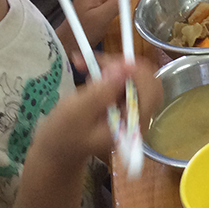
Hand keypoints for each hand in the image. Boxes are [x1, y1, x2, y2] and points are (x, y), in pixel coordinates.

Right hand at [29, 58, 162, 171]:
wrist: (58, 146)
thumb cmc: (63, 134)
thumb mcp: (76, 112)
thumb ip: (101, 92)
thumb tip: (125, 69)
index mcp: (133, 124)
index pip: (150, 91)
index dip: (134, 71)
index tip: (110, 62)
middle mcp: (140, 115)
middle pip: (147, 79)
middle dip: (122, 65)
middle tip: (96, 61)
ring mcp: (134, 107)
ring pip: (136, 74)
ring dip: (112, 64)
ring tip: (84, 63)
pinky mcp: (124, 100)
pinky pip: (125, 78)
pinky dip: (108, 69)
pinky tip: (87, 68)